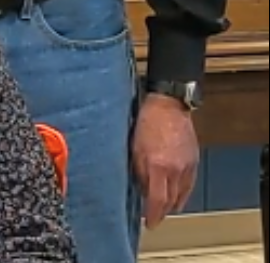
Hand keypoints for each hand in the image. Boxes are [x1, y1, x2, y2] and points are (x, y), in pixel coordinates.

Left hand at [132, 93, 199, 227]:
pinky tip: (176, 195)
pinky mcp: (194, 161)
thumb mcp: (134, 146)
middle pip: (171, 200)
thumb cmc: (146, 121)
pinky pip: (189, 185)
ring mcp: (187, 166)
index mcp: (158, 165)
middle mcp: (175, 169)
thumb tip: (141, 188)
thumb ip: (138, 170)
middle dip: (162, 211)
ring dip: (172, 204)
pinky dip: (182, 193)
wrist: (168, 105)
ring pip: (182, 194)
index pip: (157, 199)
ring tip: (163, 208)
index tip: (149, 223)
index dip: (154, 214)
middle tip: (154, 216)